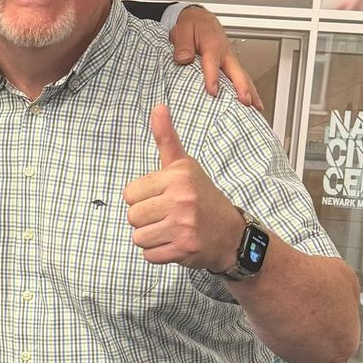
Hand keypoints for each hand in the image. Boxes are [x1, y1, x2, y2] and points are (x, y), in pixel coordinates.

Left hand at [123, 105, 243, 272]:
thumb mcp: (185, 166)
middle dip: (146, 220)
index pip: (129, 194)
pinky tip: (175, 244)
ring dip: (151, 238)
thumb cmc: (202, 197)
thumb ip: (166, 139)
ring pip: (138, 237)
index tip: (162, 199)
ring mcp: (184, 225)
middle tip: (168, 217)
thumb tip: (157, 107)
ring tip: (171, 230)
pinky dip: (158, 254)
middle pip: (132, 217)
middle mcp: (182, 198)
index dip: (142, 199)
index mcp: (178, 176)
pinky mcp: (184, 249)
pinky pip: (149, 255)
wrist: (232, 234)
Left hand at [168, 6, 262, 110]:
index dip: (213, 78)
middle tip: (246, 102)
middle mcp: (224, 53)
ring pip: (243, 77)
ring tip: (256, 109)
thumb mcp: (182, 30)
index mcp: (211, 45)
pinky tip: (252, 104)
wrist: (200, 19)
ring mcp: (230, 60)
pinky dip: (249, 91)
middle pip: (236, 72)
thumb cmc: (192, 26)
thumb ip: (182, 45)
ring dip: (251, 92)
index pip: (212, 63)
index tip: (213, 92)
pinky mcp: (230, 65)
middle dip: (242, 87)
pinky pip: (241, 78)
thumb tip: (183, 58)